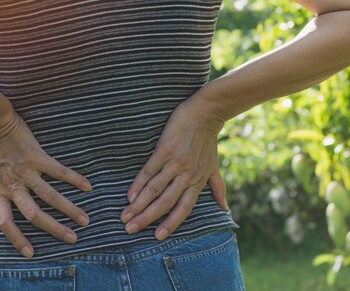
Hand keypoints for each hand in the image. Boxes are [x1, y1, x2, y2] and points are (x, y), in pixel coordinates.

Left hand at [0, 106, 93, 258]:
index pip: (6, 223)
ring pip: (51, 196)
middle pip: (35, 215)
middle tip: (72, 239)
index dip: (17, 240)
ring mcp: (27, 171)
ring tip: (85, 220)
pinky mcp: (38, 156)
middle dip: (55, 229)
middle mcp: (14, 186)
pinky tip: (88, 186)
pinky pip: (58, 170)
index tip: (30, 252)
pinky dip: (74, 178)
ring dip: (69, 209)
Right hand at [120, 96, 227, 239]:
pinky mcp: (165, 150)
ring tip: (125, 216)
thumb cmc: (208, 140)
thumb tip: (224, 208)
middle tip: (130, 230)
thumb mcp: (214, 166)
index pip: (183, 208)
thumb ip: (217, 188)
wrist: (205, 113)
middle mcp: (186, 175)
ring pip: (155, 189)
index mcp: (197, 181)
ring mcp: (175, 163)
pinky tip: (130, 195)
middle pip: (165, 202)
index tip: (157, 236)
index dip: (171, 223)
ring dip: (139, 204)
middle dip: (147, 218)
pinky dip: (139, 184)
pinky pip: (150, 170)